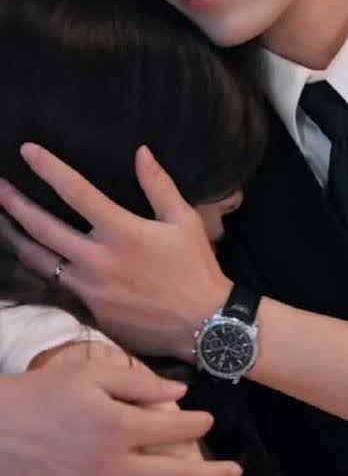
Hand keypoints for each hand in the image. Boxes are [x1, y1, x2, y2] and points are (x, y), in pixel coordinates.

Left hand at [0, 144, 231, 359]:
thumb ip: (159, 185)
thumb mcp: (184, 220)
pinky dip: (38, 266)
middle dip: (15, 204)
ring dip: (15, 237)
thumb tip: (141, 152)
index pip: (76, 192)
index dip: (48, 169)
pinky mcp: (88, 309)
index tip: (27, 150)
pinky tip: (30, 256)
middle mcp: (97, 258)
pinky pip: (55, 283)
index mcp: (121, 231)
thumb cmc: (194, 267)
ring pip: (38, 260)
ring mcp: (88, 287)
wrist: (200, 325)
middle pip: (43, 228)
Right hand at [0, 354, 242, 475]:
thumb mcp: (87, 375)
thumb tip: (178, 391)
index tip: (209, 419)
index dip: (195, 423)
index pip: (171, 427)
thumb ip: (135, 382)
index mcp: (117, 427)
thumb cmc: (41, 396)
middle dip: (209, 475)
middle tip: (234, 472)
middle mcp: (112, 467)